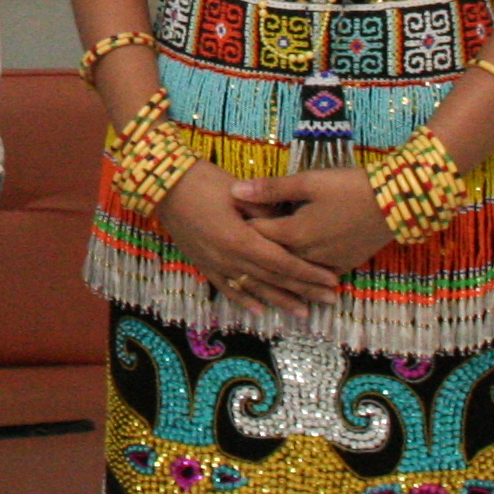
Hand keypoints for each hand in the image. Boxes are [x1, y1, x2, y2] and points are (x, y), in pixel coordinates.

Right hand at [157, 163, 340, 317]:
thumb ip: (265, 212)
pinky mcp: (202, 263)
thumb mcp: (239, 192)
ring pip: (253, 288)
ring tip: (303, 313)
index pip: (283, 262)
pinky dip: (244, 300)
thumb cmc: (202, 180)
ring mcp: (214, 264)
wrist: (161, 184)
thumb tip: (287, 227)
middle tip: (330, 301)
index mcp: (240, 239)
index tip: (331, 280)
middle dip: (303, 291)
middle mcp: (229, 258)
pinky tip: (258, 310)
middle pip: (273, 279)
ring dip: (280, 301)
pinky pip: (226, 288)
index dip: (308, 273)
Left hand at [228, 167, 396, 275]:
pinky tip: (294, 271)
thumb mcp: (309, 181)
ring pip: (293, 269)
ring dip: (276, 265)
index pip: (257, 234)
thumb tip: (234, 191)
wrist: (397, 202)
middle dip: (253, 250)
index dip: (240, 226)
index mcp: (295, 233)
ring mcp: (327, 264)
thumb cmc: (350, 186)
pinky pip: (315, 274)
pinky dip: (302, 272)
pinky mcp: (344, 266)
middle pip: (272, 256)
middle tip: (232, 242)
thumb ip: (271, 188)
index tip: (226, 219)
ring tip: (257, 263)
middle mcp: (307, 255)